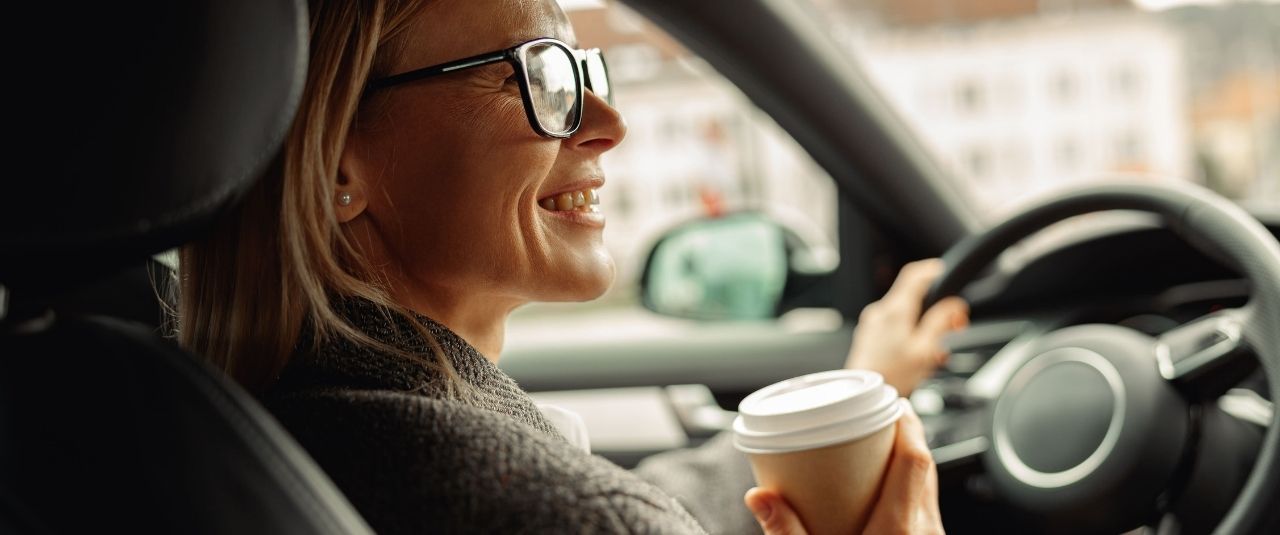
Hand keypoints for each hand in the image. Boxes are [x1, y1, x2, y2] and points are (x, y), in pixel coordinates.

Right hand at [743, 406, 943, 534]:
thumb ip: (785, 532)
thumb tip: (759, 496)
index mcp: (901, 530)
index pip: (917, 458)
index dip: (908, 423)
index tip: (889, 401)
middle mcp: (926, 534)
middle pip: (924, 467)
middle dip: (904, 436)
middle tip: (876, 416)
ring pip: (928, 490)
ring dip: (907, 464)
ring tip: (878, 448)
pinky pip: (926, 511)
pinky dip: (909, 491)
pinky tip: (885, 493)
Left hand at [845, 259, 968, 395]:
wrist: (864, 395)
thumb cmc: (891, 376)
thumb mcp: (925, 350)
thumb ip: (940, 323)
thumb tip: (955, 305)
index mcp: (895, 310)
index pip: (915, 274)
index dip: (934, 270)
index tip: (948, 275)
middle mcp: (881, 311)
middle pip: (914, 296)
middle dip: (936, 308)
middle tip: (954, 326)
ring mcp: (873, 323)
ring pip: (906, 313)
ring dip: (925, 325)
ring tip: (936, 351)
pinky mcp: (870, 335)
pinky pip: (895, 326)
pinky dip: (912, 334)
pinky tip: (920, 356)